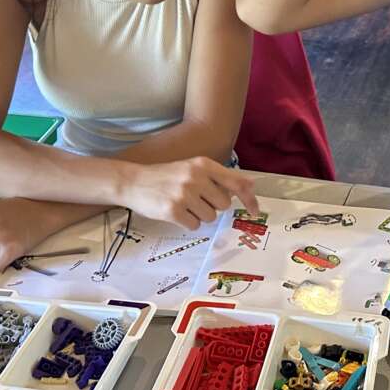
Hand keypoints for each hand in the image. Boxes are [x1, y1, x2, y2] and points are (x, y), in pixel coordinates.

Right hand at [119, 157, 258, 229]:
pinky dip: (187, 222)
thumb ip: (219, 176)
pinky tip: (175, 212)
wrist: (133, 181)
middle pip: (223, 204)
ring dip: (199, 215)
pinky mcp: (173, 210)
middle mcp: (196, 177)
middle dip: (213, 206)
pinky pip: (194, 225)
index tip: (255, 210)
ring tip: (183, 204)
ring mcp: (184, 194)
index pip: (236, 182)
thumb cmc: (166, 176)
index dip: (249, 198)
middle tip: (196, 200)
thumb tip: (250, 185)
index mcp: (203, 165)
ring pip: (210, 217)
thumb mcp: (193, 168)